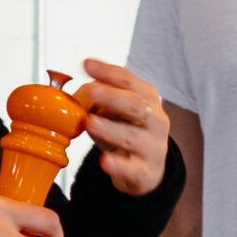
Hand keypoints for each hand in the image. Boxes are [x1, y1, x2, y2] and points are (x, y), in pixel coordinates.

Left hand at [74, 59, 169, 195]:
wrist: (147, 169)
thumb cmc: (127, 132)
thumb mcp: (116, 112)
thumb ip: (101, 99)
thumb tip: (81, 89)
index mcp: (147, 98)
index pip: (128, 81)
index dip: (107, 72)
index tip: (87, 64)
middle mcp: (155, 120)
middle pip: (135, 105)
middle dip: (112, 96)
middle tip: (90, 90)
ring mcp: (153, 147)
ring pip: (132, 137)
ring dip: (110, 129)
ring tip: (90, 123)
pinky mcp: (146, 172)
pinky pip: (132, 168)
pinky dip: (118, 165)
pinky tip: (105, 161)